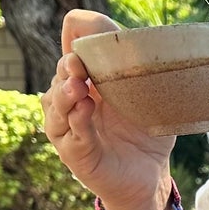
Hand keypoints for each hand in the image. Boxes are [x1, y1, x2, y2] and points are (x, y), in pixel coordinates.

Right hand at [40, 9, 175, 209]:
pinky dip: (76, 122)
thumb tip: (142, 35)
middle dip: (67, 68)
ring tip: (77, 86)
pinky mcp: (74, 154)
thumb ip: (137, 65)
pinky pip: (70, 135)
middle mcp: (72, 102)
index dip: (72, 42)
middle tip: (77, 63)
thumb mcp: (147, 93)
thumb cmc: (147, 130)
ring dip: (65, 94)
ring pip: (55, 106)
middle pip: (59, 77)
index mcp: (88, 81)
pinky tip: (84, 111)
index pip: (70, 53)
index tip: (78, 36)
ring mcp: (69, 128)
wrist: (152, 174)